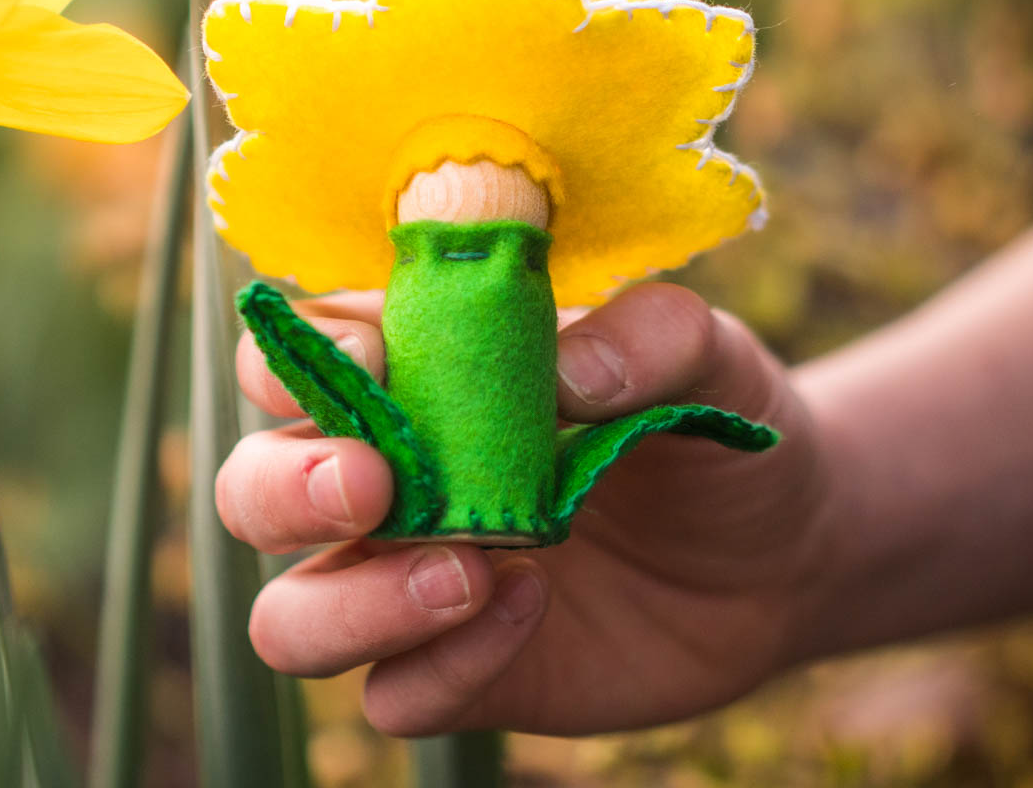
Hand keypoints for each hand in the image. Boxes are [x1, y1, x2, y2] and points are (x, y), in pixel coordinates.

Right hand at [215, 283, 838, 736]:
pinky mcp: (458, 672)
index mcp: (410, 375)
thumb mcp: (705, 352)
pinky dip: (445, 666)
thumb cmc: (706, 420)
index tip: (375, 356)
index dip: (303, 356)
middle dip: (288, 488)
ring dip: (350, 603)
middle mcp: (385, 479)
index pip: (295, 354)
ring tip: (462, 571)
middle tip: (376, 484)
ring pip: (287, 616)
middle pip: (252, 490)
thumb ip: (647, 334)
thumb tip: (570, 373)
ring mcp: (409, 583)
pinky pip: (392, 698)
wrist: (780, 550)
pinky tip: (532, 608)